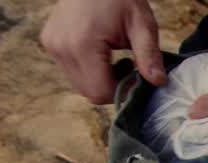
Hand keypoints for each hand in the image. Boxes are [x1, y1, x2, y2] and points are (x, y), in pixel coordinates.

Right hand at [41, 0, 166, 103]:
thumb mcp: (142, 24)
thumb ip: (149, 55)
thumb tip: (158, 82)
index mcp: (81, 44)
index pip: (100, 92)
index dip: (122, 92)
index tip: (137, 78)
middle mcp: (60, 47)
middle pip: (88, 92)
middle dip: (112, 88)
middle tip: (129, 67)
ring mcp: (52, 45)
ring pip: (79, 84)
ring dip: (100, 81)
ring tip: (115, 59)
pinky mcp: (49, 42)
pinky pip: (71, 71)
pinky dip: (89, 71)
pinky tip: (101, 54)